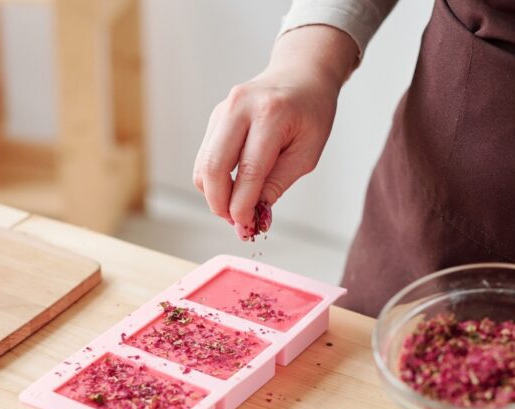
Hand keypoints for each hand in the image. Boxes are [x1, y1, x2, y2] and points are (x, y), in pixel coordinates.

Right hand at [193, 26, 357, 236]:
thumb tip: (255, 217)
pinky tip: (233, 188)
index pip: (249, 171)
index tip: (248, 227)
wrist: (300, 75)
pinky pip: (205, 158)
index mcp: (271, 114)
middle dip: (220, 204)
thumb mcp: (307, 153)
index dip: (244, 206)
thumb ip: (278, 185)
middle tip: (237, 222)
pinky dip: (214, 181)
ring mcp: (223, 110)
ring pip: (203, 165)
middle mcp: (240, 108)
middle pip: (214, 168)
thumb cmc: (311, 112)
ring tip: (236, 207)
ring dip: (214, 195)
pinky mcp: (215, 118)